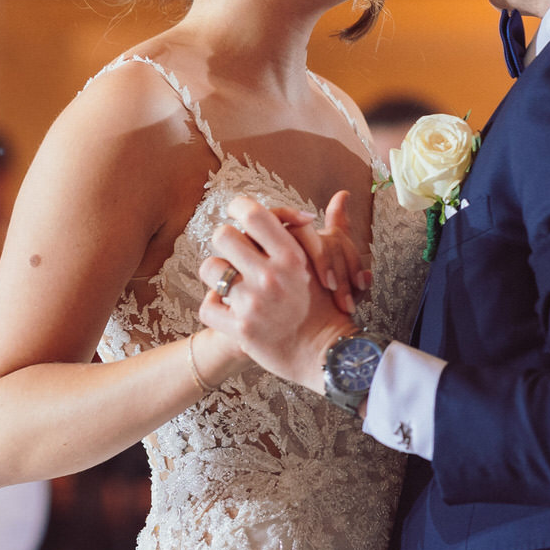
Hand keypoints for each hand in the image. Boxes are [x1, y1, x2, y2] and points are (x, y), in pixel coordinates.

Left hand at [198, 196, 355, 389]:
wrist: (328, 355)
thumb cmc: (328, 307)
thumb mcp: (326, 264)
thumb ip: (325, 229)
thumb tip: (342, 195)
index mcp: (292, 257)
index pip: (253, 214)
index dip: (239, 207)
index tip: (239, 213)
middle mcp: (270, 277)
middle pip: (223, 235)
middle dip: (227, 242)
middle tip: (236, 253)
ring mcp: (253, 304)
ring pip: (209, 269)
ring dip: (217, 275)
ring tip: (230, 283)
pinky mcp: (241, 330)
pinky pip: (207, 307)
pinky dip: (214, 307)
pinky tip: (227, 308)